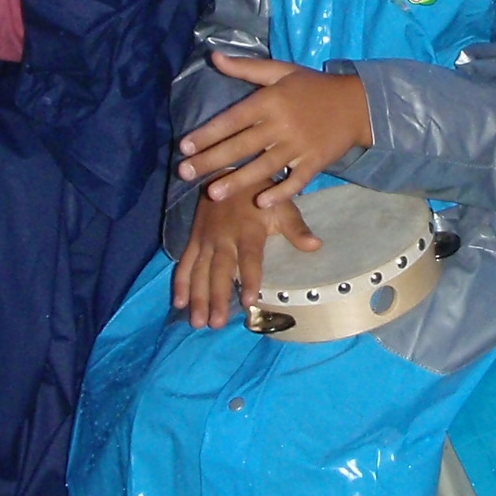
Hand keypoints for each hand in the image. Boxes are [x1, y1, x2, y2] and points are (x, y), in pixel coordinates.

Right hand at [173, 177, 323, 328]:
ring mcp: (206, 240)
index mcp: (248, 231)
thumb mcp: (282, 206)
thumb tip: (316, 246)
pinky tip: (179, 303)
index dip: (250, 279)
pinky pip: (185, 263)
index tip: (248, 301)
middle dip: (217, 297)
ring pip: (200, 272)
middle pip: (220, 271)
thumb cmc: (260, 194)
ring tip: (198, 321)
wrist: (228, 173)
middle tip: (216, 323)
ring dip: (198, 297)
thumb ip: (297, 228)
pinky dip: (181, 282)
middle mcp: (224, 238)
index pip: (249, 259)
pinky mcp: (194, 240)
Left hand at [175, 54, 372, 210]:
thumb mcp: (281, 70)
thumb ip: (246, 67)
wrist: (357, 103)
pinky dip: (280, 192)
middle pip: (241, 146)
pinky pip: (295, 180)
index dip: (207, 133)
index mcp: (270, 100)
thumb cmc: (313, 87)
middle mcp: (282, 124)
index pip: (232, 119)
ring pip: (264, 166)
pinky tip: (261, 202)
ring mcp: (299, 145)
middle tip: (185, 173)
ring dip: (238, 181)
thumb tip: (213, 57)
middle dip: (211, 160)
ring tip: (213, 193)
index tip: (184, 147)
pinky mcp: (315, 162)